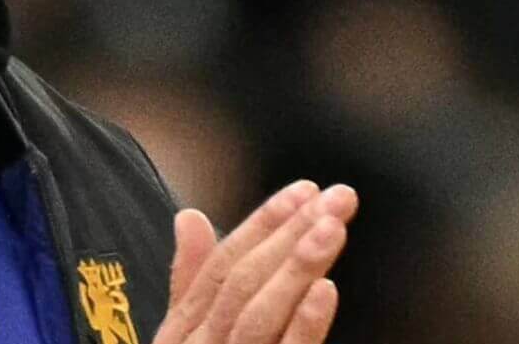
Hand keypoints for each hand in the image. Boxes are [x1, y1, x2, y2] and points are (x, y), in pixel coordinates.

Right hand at [151, 180, 358, 343]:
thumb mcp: (181, 335)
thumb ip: (188, 280)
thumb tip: (190, 215)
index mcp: (184, 326)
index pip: (224, 263)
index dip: (264, 223)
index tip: (304, 190)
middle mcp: (201, 342)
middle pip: (243, 280)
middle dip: (290, 232)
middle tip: (337, 198)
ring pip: (259, 311)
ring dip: (297, 265)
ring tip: (332, 227)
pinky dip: (304, 324)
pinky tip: (325, 290)